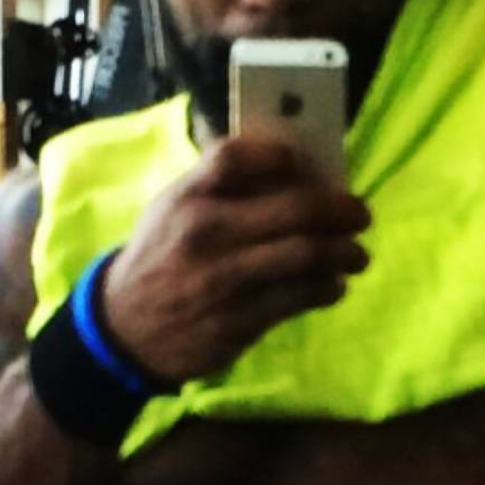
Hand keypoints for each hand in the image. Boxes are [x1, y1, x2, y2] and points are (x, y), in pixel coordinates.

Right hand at [103, 135, 370, 384]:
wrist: (123, 329)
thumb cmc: (161, 257)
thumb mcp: (173, 209)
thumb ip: (221, 186)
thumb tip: (294, 166)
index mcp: (188, 197)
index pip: (238, 158)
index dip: (282, 155)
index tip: (308, 164)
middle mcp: (207, 233)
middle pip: (295, 208)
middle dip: (340, 209)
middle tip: (361, 215)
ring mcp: (224, 279)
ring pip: (306, 256)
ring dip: (344, 253)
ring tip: (357, 255)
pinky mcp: (238, 320)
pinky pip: (299, 298)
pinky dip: (326, 288)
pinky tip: (333, 285)